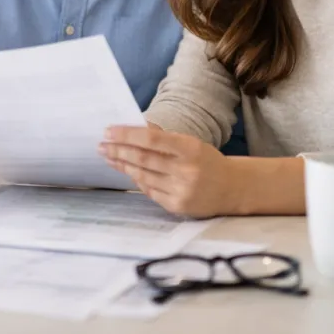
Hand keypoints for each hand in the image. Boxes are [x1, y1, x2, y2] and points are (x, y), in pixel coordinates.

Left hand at [100, 126, 236, 217]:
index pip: (151, 139)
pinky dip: (137, 180)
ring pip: (142, 176)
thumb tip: (134, 128)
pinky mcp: (177, 206)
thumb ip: (163, 138)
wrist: (232, 189)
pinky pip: (150, 191)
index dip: (127, 135)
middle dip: (118, 151)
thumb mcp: (190, 143)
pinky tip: (127, 172)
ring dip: (122, 165)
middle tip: (101, 145)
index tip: (108, 131)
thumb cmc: (206, 161)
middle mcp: (185, 170)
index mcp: (189, 148)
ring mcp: (181, 190)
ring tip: (109, 157)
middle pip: (143, 159)